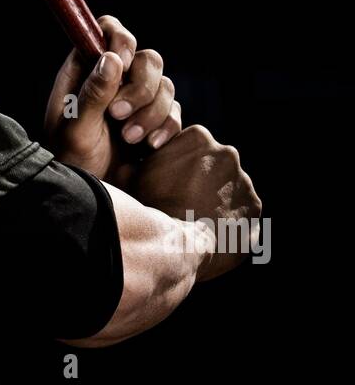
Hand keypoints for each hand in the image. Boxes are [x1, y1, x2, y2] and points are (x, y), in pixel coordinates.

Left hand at [43, 14, 181, 183]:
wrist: (92, 195)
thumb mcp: (75, 130)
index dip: (121, 39)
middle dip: (140, 87)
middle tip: (119, 114)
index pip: (107, 30)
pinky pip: (175, 111)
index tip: (123, 62)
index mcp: (87, 70)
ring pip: (165, 85)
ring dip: (151, 112)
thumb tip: (111, 58)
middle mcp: (115, 79)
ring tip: (130, 139)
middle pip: (147, 58)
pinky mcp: (156, 121)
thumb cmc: (71, 161)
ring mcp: (138, 99)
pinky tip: (149, 147)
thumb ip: (92, 94)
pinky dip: (166, 127)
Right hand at [128, 124, 261, 280]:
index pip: (188, 146)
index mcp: (198, 137)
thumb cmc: (148, 207)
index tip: (167, 185)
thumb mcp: (129, 178)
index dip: (176, 166)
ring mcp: (245, 182)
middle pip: (212, 165)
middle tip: (180, 203)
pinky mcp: (254, 209)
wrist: (172, 246)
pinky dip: (229, 222)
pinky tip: (210, 233)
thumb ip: (134, 164)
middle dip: (200, 181)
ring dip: (216, 201)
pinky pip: (241, 214)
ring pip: (228, 189)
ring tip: (195, 222)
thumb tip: (132, 166)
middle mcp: (227, 154)